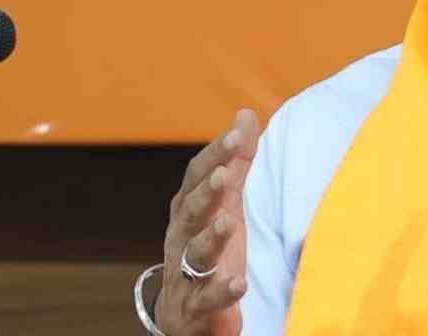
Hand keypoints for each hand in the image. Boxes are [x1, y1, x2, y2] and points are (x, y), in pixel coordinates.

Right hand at [156, 109, 260, 335]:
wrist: (188, 314)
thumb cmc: (210, 247)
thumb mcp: (226, 202)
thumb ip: (238, 160)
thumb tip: (245, 114)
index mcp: (190, 209)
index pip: (196, 177)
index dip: (215, 156)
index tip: (237, 135)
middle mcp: (183, 237)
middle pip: (191, 212)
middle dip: (207, 193)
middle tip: (226, 176)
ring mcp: (188, 273)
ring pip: (195, 253)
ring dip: (211, 237)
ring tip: (227, 223)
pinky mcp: (198, 306)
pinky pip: (207, 298)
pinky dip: (221, 291)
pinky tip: (238, 282)